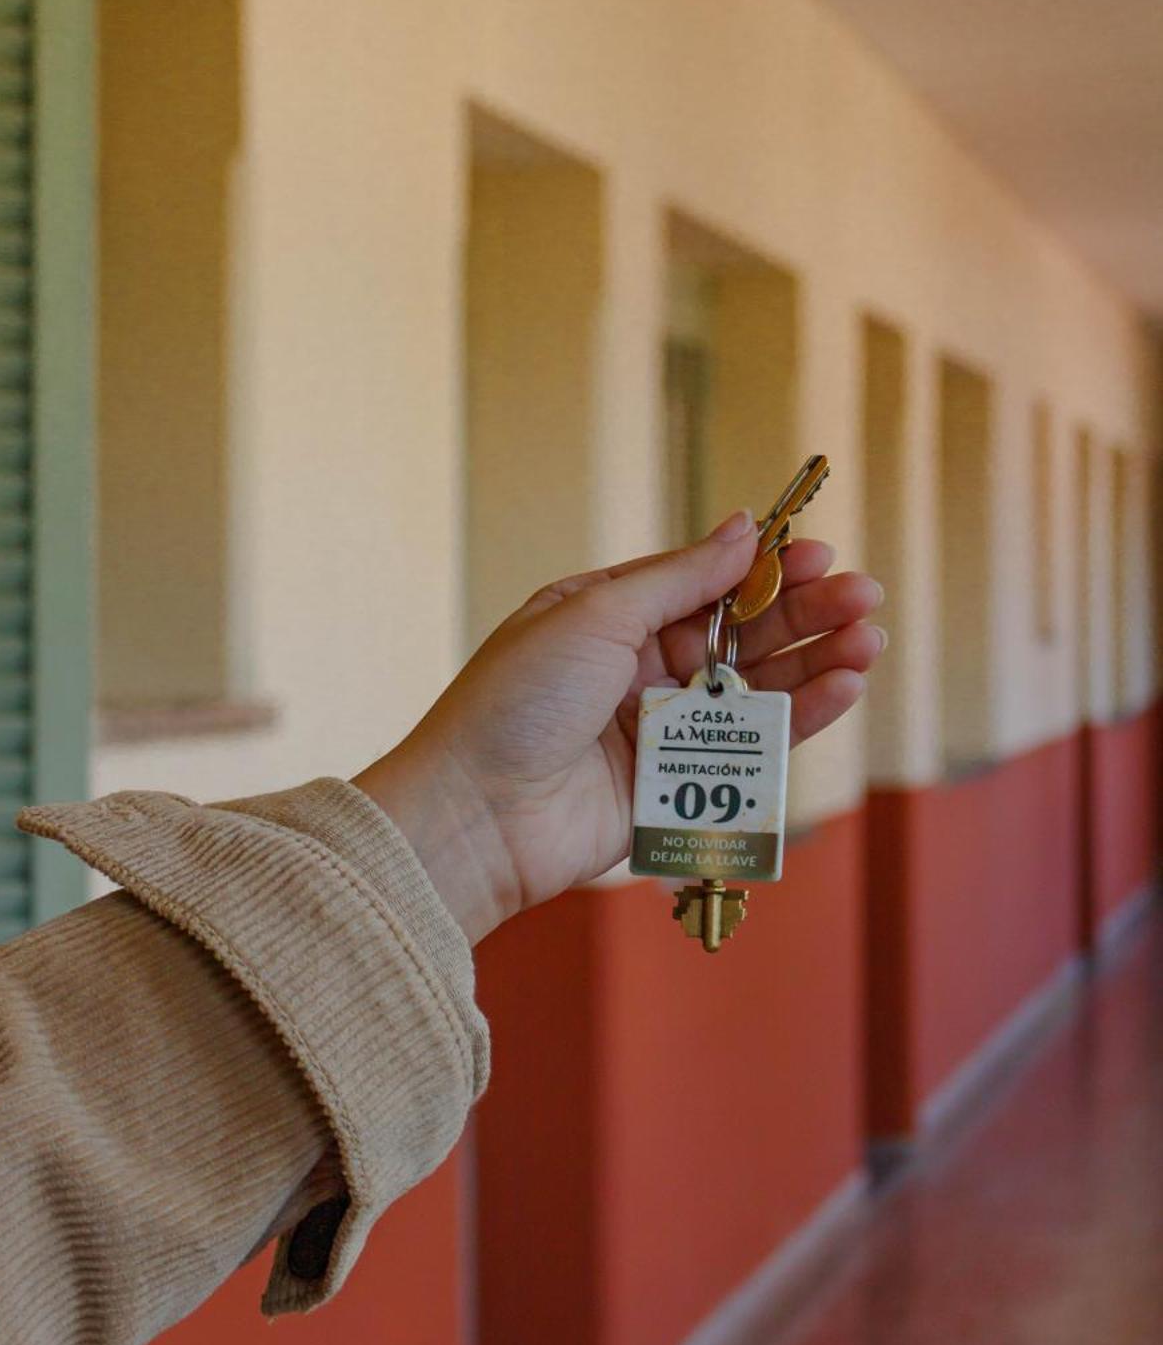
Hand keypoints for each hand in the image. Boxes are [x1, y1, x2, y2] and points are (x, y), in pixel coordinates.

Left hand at [358, 511, 884, 944]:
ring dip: (814, 663)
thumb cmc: (516, 702)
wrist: (476, 814)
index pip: (703, 583)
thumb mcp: (595, 615)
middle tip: (865, 597)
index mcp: (606, 616)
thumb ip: (678, 578)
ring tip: (868, 641)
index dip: (765, 571)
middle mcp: (635, 669)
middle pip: (740, 634)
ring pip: (754, 690)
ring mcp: (658, 729)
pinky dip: (798, 718)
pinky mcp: (675, 786)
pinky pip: (747, 748)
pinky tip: (840, 689)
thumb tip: (743, 530)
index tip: (822, 554)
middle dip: (805, 614)